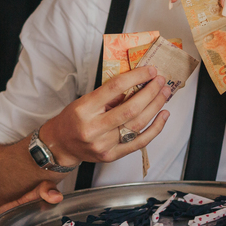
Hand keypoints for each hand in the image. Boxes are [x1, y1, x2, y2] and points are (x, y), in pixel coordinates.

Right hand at [39, 65, 172, 166]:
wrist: (61, 146)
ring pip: (138, 125)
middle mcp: (94, 128)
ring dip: (155, 106)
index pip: (115, 88)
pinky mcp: (112, 156)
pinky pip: (140, 142)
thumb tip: (137, 83)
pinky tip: (164, 115)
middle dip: (150, 92)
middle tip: (161, 81)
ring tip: (165, 93)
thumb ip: (109, 95)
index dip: (136, 77)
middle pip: (130, 109)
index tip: (150, 70)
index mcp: (85, 109)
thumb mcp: (84, 101)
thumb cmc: (73, 119)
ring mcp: (104, 144)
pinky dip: (156, 128)